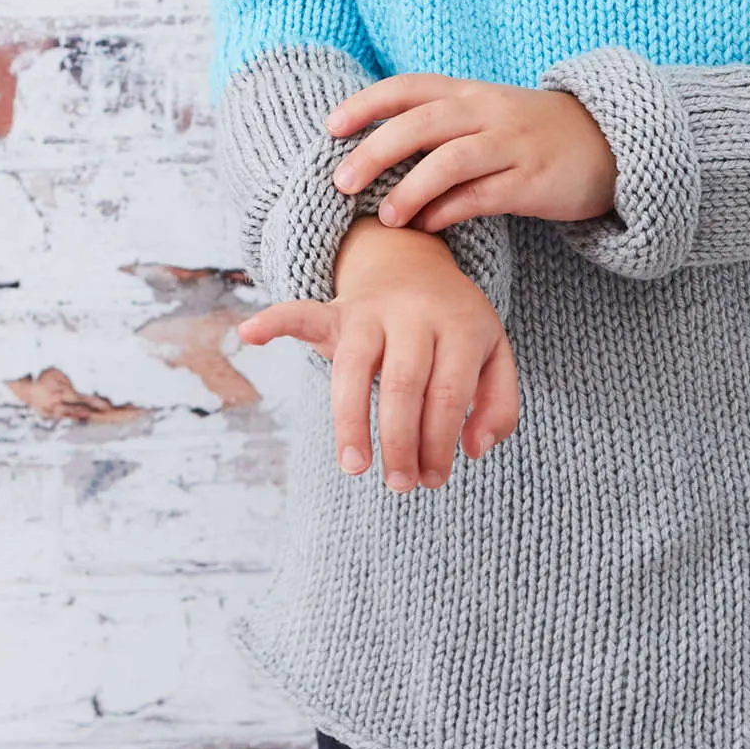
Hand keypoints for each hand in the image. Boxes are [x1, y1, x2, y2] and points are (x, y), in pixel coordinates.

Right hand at [234, 217, 518, 492]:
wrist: (417, 263)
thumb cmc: (457, 327)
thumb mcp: (494, 355)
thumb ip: (499, 405)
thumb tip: (473, 450)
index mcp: (460, 325)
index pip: (449, 394)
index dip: (440, 442)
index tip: (433, 479)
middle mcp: (414, 313)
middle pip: (404, 385)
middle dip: (400, 443)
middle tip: (401, 485)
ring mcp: (372, 309)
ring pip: (354, 366)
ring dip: (351, 421)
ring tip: (354, 466)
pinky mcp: (339, 310)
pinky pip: (304, 312)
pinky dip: (276, 321)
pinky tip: (250, 332)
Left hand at [324, 73, 617, 234]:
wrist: (608, 144)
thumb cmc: (530, 134)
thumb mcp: (485, 116)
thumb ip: (438, 128)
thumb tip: (373, 152)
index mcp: (469, 93)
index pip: (408, 88)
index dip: (366, 103)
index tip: (331, 127)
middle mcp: (487, 112)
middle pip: (421, 123)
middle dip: (376, 151)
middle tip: (341, 181)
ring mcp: (512, 145)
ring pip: (451, 159)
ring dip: (411, 189)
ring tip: (386, 218)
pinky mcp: (533, 181)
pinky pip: (483, 195)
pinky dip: (449, 210)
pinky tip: (427, 225)